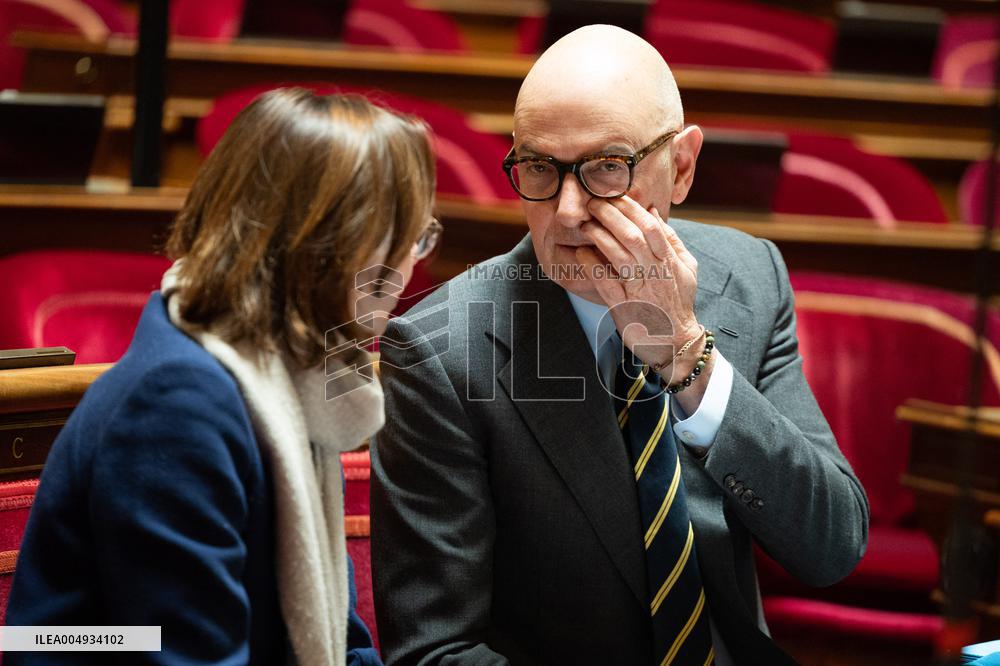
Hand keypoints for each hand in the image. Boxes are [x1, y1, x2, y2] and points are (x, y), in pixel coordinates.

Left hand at [574, 195, 701, 384]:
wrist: (676, 342)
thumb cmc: (678, 302)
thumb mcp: (686, 268)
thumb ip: (671, 239)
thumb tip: (654, 212)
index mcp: (669, 261)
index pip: (651, 226)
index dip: (631, 208)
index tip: (614, 195)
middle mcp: (655, 273)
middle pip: (633, 236)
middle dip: (611, 216)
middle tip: (593, 203)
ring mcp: (639, 290)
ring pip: (619, 257)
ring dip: (599, 237)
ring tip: (585, 224)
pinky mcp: (623, 308)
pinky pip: (606, 284)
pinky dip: (592, 266)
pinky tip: (580, 253)